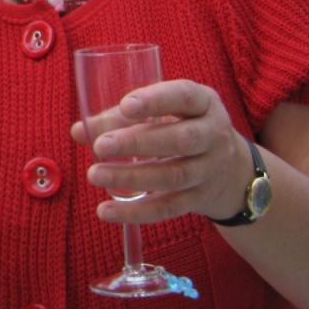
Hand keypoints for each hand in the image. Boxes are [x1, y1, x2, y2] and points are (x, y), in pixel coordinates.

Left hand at [70, 79, 249, 224]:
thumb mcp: (162, 111)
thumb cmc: (181, 126)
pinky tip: (105, 211)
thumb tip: (78, 131)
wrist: (230, 169)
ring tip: (94, 175)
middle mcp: (213, 135)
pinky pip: (169, 208)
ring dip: (131, 177)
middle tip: (101, 146)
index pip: (185, 97)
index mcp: (203, 103)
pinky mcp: (201, 199)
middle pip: (181, 140)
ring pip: (173, 176)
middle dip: (139, 143)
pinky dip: (136, 212)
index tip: (126, 105)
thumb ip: (120, 117)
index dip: (157, 100)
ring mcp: (210, 170)